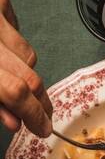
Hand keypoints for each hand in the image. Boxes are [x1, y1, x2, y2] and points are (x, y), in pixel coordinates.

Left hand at [0, 0, 51, 136]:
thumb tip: (14, 121)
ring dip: (23, 72)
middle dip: (38, 101)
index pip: (17, 91)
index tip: (42, 129)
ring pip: (28, 55)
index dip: (33, 114)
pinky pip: (18, 30)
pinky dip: (12, 45)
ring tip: (7, 78)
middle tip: (39, 116)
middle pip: (29, 75)